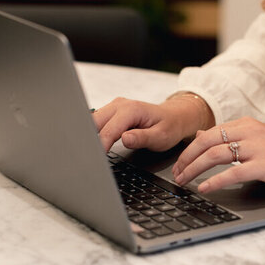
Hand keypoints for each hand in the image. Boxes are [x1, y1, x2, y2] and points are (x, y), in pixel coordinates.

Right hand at [93, 95, 214, 151]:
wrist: (174, 117)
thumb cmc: (169, 126)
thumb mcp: (161, 137)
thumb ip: (142, 138)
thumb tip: (125, 139)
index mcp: (132, 109)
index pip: (109, 130)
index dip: (101, 146)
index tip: (98, 160)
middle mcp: (120, 104)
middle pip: (94, 122)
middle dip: (90, 139)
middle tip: (89, 157)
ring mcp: (115, 106)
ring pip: (93, 120)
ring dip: (90, 135)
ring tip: (90, 152)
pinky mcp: (112, 111)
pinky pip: (97, 121)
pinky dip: (94, 132)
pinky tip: (95, 144)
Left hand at [171, 117, 264, 193]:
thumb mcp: (255, 139)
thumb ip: (228, 137)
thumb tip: (199, 136)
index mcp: (245, 124)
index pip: (208, 134)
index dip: (189, 150)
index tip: (178, 165)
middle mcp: (250, 132)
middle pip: (207, 142)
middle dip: (187, 159)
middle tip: (176, 175)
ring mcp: (258, 147)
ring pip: (216, 154)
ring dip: (195, 170)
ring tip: (184, 182)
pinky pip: (234, 172)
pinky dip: (215, 181)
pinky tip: (205, 188)